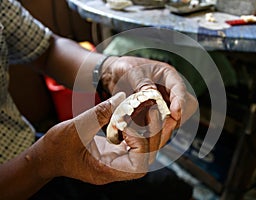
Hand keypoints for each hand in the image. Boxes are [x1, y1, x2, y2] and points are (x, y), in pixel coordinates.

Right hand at [34, 93, 148, 184]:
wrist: (47, 157)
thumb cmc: (56, 148)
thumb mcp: (75, 128)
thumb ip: (99, 113)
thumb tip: (123, 97)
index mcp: (106, 170)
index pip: (138, 165)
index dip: (141, 143)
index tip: (127, 123)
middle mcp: (116, 169)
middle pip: (147, 157)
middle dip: (154, 134)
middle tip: (152, 110)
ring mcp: (117, 162)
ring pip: (145, 150)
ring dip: (150, 130)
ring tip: (148, 109)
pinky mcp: (116, 153)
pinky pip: (136, 144)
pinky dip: (140, 129)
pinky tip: (137, 114)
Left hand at [101, 56, 197, 148]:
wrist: (115, 76)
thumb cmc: (125, 68)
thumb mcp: (131, 70)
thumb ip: (141, 81)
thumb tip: (152, 95)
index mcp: (167, 75)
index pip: (179, 88)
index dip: (180, 101)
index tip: (175, 113)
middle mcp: (170, 90)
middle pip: (186, 106)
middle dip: (176, 118)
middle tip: (162, 126)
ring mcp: (165, 103)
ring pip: (176, 119)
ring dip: (166, 127)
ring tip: (151, 132)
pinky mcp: (158, 114)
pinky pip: (164, 125)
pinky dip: (157, 131)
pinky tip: (146, 134)